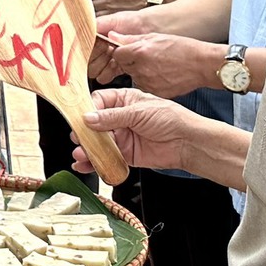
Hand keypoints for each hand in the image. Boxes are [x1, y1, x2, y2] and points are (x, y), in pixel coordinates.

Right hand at [72, 87, 199, 178]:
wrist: (187, 142)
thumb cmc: (170, 118)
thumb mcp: (139, 112)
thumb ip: (112, 117)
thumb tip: (88, 118)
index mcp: (123, 100)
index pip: (98, 102)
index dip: (87, 110)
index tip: (80, 119)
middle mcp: (120, 118)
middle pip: (94, 124)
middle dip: (84, 132)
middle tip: (79, 139)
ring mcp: (122, 136)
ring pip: (99, 143)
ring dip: (88, 149)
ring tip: (81, 154)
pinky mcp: (126, 154)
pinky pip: (107, 158)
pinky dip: (95, 162)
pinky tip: (86, 164)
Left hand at [104, 33, 218, 98]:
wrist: (202, 64)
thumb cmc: (182, 48)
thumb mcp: (155, 37)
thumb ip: (131, 38)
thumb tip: (112, 36)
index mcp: (140, 51)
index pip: (117, 53)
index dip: (124, 51)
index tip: (131, 51)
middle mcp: (142, 68)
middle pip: (125, 66)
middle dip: (132, 62)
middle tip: (148, 58)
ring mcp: (148, 82)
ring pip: (134, 77)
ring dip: (140, 72)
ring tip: (157, 66)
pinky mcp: (155, 93)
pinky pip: (145, 87)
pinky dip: (150, 82)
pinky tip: (162, 76)